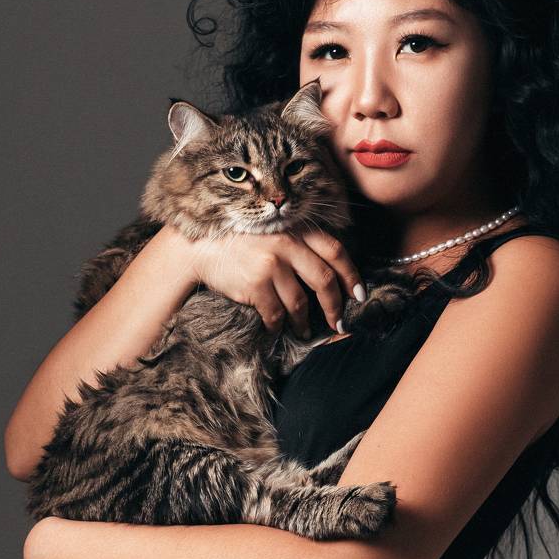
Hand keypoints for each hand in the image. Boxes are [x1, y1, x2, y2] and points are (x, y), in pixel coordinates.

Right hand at [182, 228, 364, 336]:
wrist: (200, 248)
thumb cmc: (241, 242)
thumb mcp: (275, 232)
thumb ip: (300, 245)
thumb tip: (330, 274)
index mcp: (296, 230)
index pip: (335, 252)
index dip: (352, 276)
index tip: (359, 296)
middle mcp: (286, 244)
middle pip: (323, 280)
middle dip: (334, 306)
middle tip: (337, 322)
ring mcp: (270, 264)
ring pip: (299, 302)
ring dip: (303, 321)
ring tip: (303, 329)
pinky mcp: (254, 284)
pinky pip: (275, 313)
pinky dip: (278, 325)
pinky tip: (278, 328)